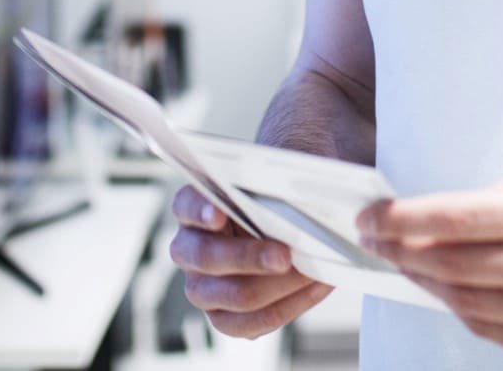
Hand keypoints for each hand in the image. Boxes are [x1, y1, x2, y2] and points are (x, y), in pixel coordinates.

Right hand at [169, 185, 333, 337]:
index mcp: (192, 205)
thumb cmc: (275, 192)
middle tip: (285, 255)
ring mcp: (202, 285)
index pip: (186, 205)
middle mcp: (189, 246)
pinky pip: (250, 324)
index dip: (200, 212)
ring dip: (276, 288)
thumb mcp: (275, 179)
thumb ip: (278, 186)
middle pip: (206, 257)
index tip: (219, 215)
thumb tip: (304, 204)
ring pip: (231, 297)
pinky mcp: (224, 315)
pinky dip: (289, 306)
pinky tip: (316, 286)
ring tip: (311, 273)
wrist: (285, 213)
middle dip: (249, 258)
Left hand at [357, 177, 502, 359]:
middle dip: (402, 250)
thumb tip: (420, 222)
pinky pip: (489, 328)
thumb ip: (486, 208)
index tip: (370, 218)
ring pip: (465, 301)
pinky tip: (443, 289)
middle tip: (375, 240)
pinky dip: (459, 308)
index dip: (403, 220)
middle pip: (454, 264)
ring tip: (402, 262)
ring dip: (424, 281)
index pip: (457, 219)